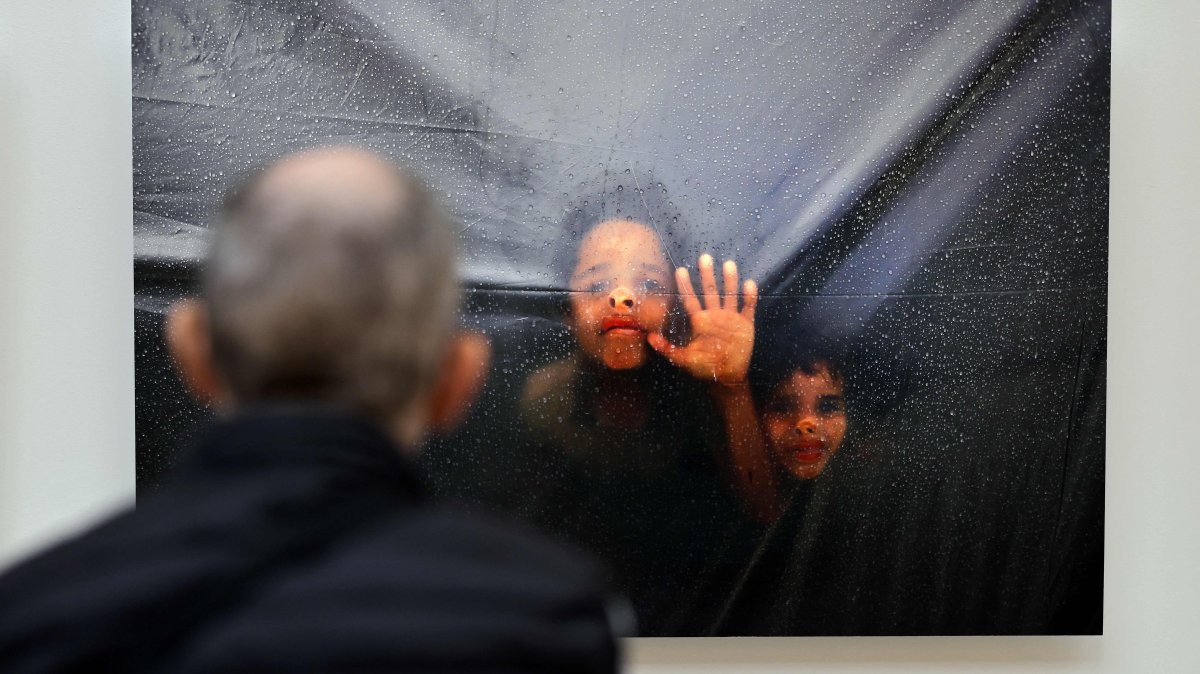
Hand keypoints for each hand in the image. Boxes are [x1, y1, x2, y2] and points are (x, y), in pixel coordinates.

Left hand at [648, 253, 757, 384]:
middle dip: (706, 275)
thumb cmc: (704, 368)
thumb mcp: (683, 359)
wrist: (727, 377)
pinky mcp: (745, 324)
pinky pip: (748, 307)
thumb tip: (649, 338)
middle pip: (710, 291)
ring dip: (729, 281)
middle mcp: (714, 315)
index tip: (679, 270)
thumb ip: (667, 349)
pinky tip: (749, 284)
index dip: (685, 286)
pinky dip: (749, 297)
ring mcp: (730, 318)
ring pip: (729, 295)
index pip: (690, 299)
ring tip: (728, 264)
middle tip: (704, 257)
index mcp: (699, 321)